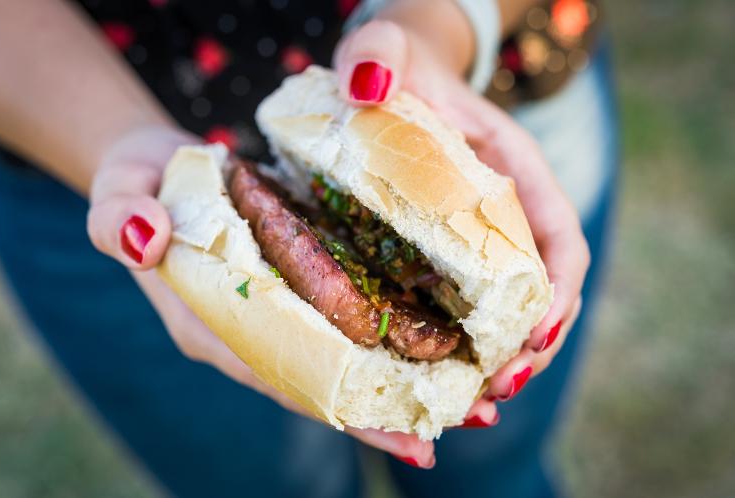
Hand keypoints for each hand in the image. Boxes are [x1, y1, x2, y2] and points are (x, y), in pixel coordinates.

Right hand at [86, 125, 435, 467]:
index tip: (402, 434)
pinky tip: (432, 339)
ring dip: (393, 380)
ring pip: (337, 359)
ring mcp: (274, 314)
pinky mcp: (295, 289)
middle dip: (380, 410)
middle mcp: (248, 332)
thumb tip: (141, 237)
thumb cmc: (139, 182)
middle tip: (452, 429)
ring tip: (461, 400)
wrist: (158, 167)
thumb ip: (120, 215)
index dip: (338, 405)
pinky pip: (341, 322)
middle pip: (320, 381)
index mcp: (208, 323)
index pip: (278, 375)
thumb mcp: (120, 187)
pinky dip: (383, 336)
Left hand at [334, 18, 588, 418]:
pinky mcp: (445, 255)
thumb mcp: (383, 51)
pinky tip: (438, 378)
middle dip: (528, 345)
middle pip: (540, 289)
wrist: (384, 75)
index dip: (556, 290)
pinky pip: (467, 309)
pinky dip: (462, 348)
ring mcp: (478, 237)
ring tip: (469, 405)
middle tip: (494, 391)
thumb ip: (376, 55)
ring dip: (497, 359)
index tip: (534, 335)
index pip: (555, 235)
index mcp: (510, 166)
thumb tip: (366, 83)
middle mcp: (505, 210)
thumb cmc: (391, 64)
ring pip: (507, 310)